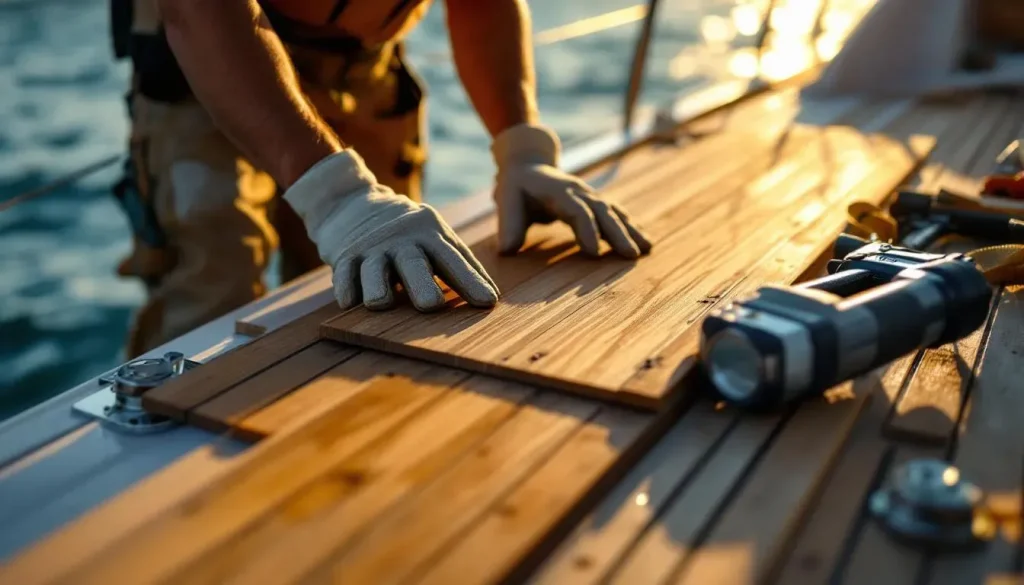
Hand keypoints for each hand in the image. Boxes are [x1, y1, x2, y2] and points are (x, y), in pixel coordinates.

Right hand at [283, 150, 498, 311]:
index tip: (487, 302)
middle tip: (432, 305)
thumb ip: (461, 265)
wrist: (352, 205)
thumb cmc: (407, 235)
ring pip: (375, 270)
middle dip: (423, 284)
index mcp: (430, 233)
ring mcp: (372, 248)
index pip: (453, 259)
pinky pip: (344, 273)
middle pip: (413, 264)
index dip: (470, 280)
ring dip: (378, 287)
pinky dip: (346, 288)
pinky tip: (349, 302)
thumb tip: (492, 300)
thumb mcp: (435, 238)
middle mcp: (402, 240)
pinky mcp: (345, 256)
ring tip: (380, 303)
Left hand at [491, 124, 651, 257]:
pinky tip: (644, 241)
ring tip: (647, 249)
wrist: (528, 163)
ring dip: (630, 230)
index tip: (594, 253)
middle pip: (602, 211)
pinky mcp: (594, 201)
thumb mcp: (507, 201)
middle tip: (631, 255)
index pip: (577, 211)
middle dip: (618, 233)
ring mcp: (589, 194)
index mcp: (558, 191)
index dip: (586, 231)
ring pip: (613, 211)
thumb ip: (508, 225)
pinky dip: (630, 226)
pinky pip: (615, 213)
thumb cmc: (515, 186)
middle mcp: (578, 191)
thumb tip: (506, 251)